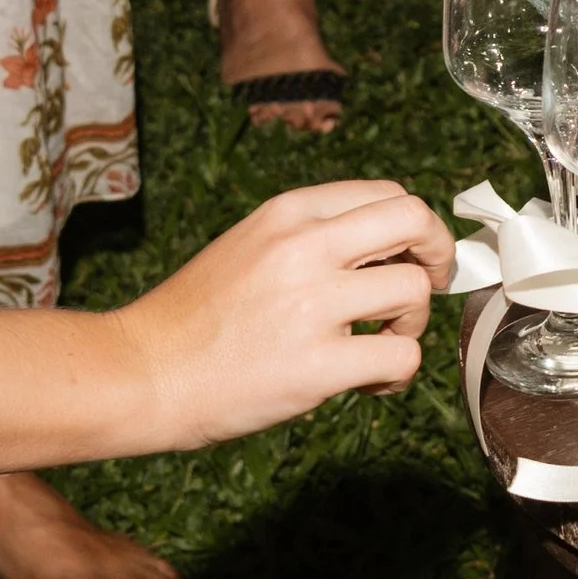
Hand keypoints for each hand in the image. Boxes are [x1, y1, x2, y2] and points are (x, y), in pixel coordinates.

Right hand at [122, 179, 456, 446]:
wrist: (141, 372)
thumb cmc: (193, 319)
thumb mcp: (250, 246)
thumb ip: (311, 239)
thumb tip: (386, 250)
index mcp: (287, 213)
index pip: (387, 194)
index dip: (414, 228)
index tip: (411, 257)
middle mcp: (303, 247)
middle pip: (415, 220)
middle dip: (437, 256)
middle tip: (423, 290)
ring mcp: (311, 305)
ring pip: (415, 290)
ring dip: (411, 323)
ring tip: (377, 346)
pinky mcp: (316, 365)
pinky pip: (401, 356)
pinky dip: (398, 374)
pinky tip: (367, 384)